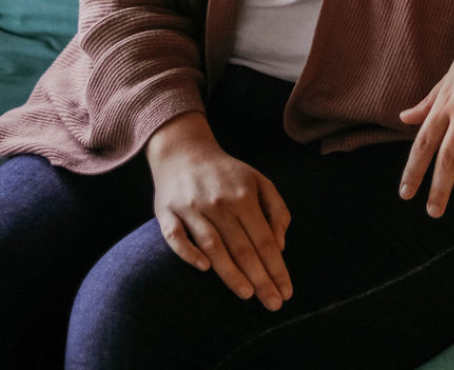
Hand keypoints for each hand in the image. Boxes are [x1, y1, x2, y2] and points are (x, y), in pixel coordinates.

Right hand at [146, 113, 292, 310]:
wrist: (184, 150)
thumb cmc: (228, 173)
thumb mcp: (260, 181)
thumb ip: (276, 210)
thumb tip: (280, 246)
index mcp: (244, 195)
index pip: (264, 239)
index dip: (276, 267)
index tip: (286, 292)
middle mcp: (219, 202)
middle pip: (242, 247)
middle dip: (260, 278)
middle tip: (273, 304)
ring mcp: (192, 208)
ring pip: (213, 245)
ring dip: (230, 272)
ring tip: (247, 294)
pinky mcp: (167, 212)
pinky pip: (176, 237)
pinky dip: (189, 253)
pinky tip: (204, 269)